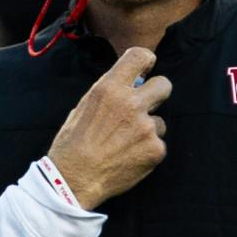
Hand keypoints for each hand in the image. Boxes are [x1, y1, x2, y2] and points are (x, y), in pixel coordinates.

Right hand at [46, 47, 170, 210]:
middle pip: (164, 85)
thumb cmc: (72, 145)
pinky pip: (158, 144)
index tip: (146, 71)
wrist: (73, 180)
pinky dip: (148, 151)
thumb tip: (127, 85)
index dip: (146, 62)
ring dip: (148, 130)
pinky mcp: (155, 149)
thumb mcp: (83, 107)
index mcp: (110, 88)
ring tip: (125, 144)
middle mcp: (131, 103)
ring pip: (160, 121)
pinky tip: (129, 158)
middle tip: (146, 106)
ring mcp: (146, 127)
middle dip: (158, 94)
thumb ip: (109, 94)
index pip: (140, 56)